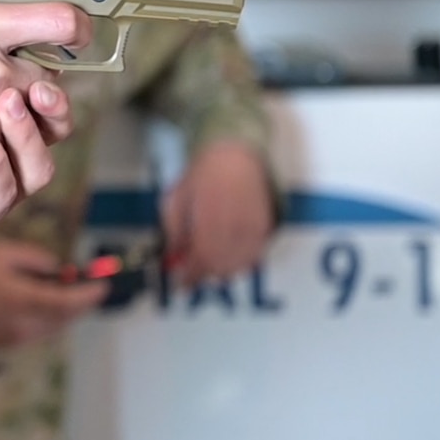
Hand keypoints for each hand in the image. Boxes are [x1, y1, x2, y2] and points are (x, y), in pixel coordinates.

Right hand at [0, 238, 106, 348]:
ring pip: (56, 324)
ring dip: (65, 310)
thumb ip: (34, 258)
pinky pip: (41, 329)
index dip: (91, 294)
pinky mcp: (10, 343)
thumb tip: (57, 268)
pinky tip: (39, 302)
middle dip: (81, 302)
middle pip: (68, 316)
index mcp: (27, 301)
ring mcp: (20, 337)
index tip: (105, 285)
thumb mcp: (0, 255)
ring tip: (64, 291)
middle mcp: (29, 324)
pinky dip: (49, 316)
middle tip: (90, 287)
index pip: (72, 302)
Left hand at [161, 139, 274, 284]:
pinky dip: (241, 262)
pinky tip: (228, 256)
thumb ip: (173, 231)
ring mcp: (253, 227)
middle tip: (193, 274)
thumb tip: (173, 258)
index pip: (201, 258)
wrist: (234, 156)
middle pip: (221, 266)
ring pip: (240, 265)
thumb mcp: (175, 200)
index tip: (181, 284)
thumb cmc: (202, 176)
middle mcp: (234, 224)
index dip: (191, 276)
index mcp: (208, 217)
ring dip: (222, 270)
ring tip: (209, 264)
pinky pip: (255, 256)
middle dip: (205, 274)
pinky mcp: (266, 227)